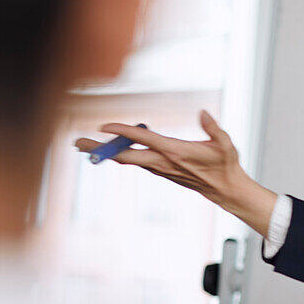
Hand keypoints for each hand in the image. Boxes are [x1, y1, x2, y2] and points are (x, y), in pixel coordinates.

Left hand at [74, 110, 247, 212]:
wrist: (226, 189)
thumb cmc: (226, 165)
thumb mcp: (225, 144)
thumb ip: (213, 128)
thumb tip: (203, 113)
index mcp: (176, 151)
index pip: (143, 139)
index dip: (123, 132)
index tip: (104, 125)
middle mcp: (163, 162)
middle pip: (124, 155)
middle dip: (99, 149)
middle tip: (76, 142)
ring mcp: (161, 168)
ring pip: (128, 159)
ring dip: (106, 152)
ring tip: (84, 145)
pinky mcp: (162, 171)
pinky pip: (136, 161)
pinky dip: (121, 155)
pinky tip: (111, 150)